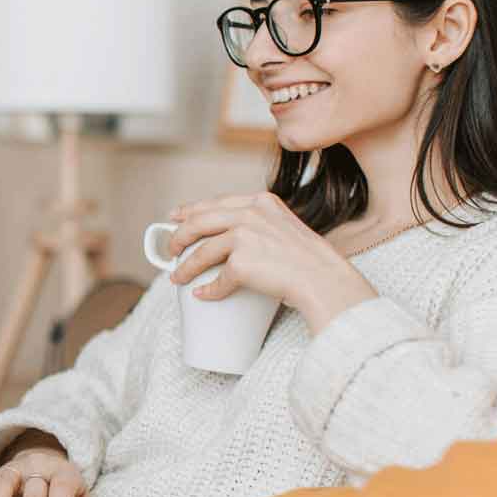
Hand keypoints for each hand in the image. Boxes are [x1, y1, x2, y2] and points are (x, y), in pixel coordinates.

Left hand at [167, 192, 376, 332]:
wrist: (326, 280)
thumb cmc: (311, 261)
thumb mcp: (286, 228)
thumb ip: (262, 225)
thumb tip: (233, 243)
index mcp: (262, 202)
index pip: (217, 202)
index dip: (191, 209)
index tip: (175, 216)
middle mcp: (251, 214)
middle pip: (200, 221)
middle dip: (179, 235)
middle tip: (170, 248)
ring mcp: (245, 236)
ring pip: (202, 251)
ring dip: (185, 267)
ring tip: (177, 277)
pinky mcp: (242, 262)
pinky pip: (217, 280)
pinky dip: (208, 290)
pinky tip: (202, 295)